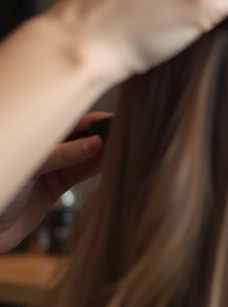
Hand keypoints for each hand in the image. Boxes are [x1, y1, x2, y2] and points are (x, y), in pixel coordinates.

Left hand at [0, 113, 109, 253]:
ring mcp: (47, 168)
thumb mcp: (29, 167)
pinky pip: (79, 173)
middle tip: (122, 134)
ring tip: (121, 148)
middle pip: (76, 136)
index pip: (63, 120)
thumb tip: (94, 143)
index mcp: (27, 135)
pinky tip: (109, 162)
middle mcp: (38, 149)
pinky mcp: (54, 187)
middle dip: (99, 134)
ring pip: (81, 155)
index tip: (111, 120)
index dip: (88, 119)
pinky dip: (95, 168)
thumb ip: (62, 155)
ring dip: (101, 152)